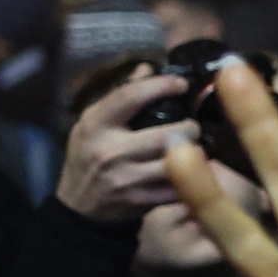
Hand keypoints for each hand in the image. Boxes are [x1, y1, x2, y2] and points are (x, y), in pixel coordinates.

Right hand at [54, 71, 195, 220]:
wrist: (80, 208)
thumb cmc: (89, 157)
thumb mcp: (93, 124)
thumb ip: (120, 96)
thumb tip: (148, 68)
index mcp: (96, 125)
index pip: (130, 96)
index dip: (161, 86)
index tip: (182, 84)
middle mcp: (109, 151)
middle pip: (166, 134)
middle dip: (190, 128)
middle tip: (194, 127)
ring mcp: (126, 178)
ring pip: (176, 163)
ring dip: (195, 154)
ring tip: (197, 148)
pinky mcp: (142, 202)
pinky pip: (178, 188)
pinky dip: (192, 180)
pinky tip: (195, 172)